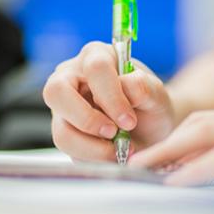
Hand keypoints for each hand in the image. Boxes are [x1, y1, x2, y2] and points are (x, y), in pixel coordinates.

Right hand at [43, 42, 174, 160]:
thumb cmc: (150, 105)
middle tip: (113, 133)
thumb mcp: (156, 94)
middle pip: (56, 91)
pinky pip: (68, 149)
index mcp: (97, 56)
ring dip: (93, 147)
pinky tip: (112, 154)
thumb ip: (144, 87)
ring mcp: (63, 106)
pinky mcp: (63, 131)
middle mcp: (71, 77)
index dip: (111, 96)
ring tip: (119, 150)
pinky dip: (92, 157)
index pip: (95, 68)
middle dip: (87, 119)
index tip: (130, 121)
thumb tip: (128, 86)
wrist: (151, 129)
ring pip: (61, 130)